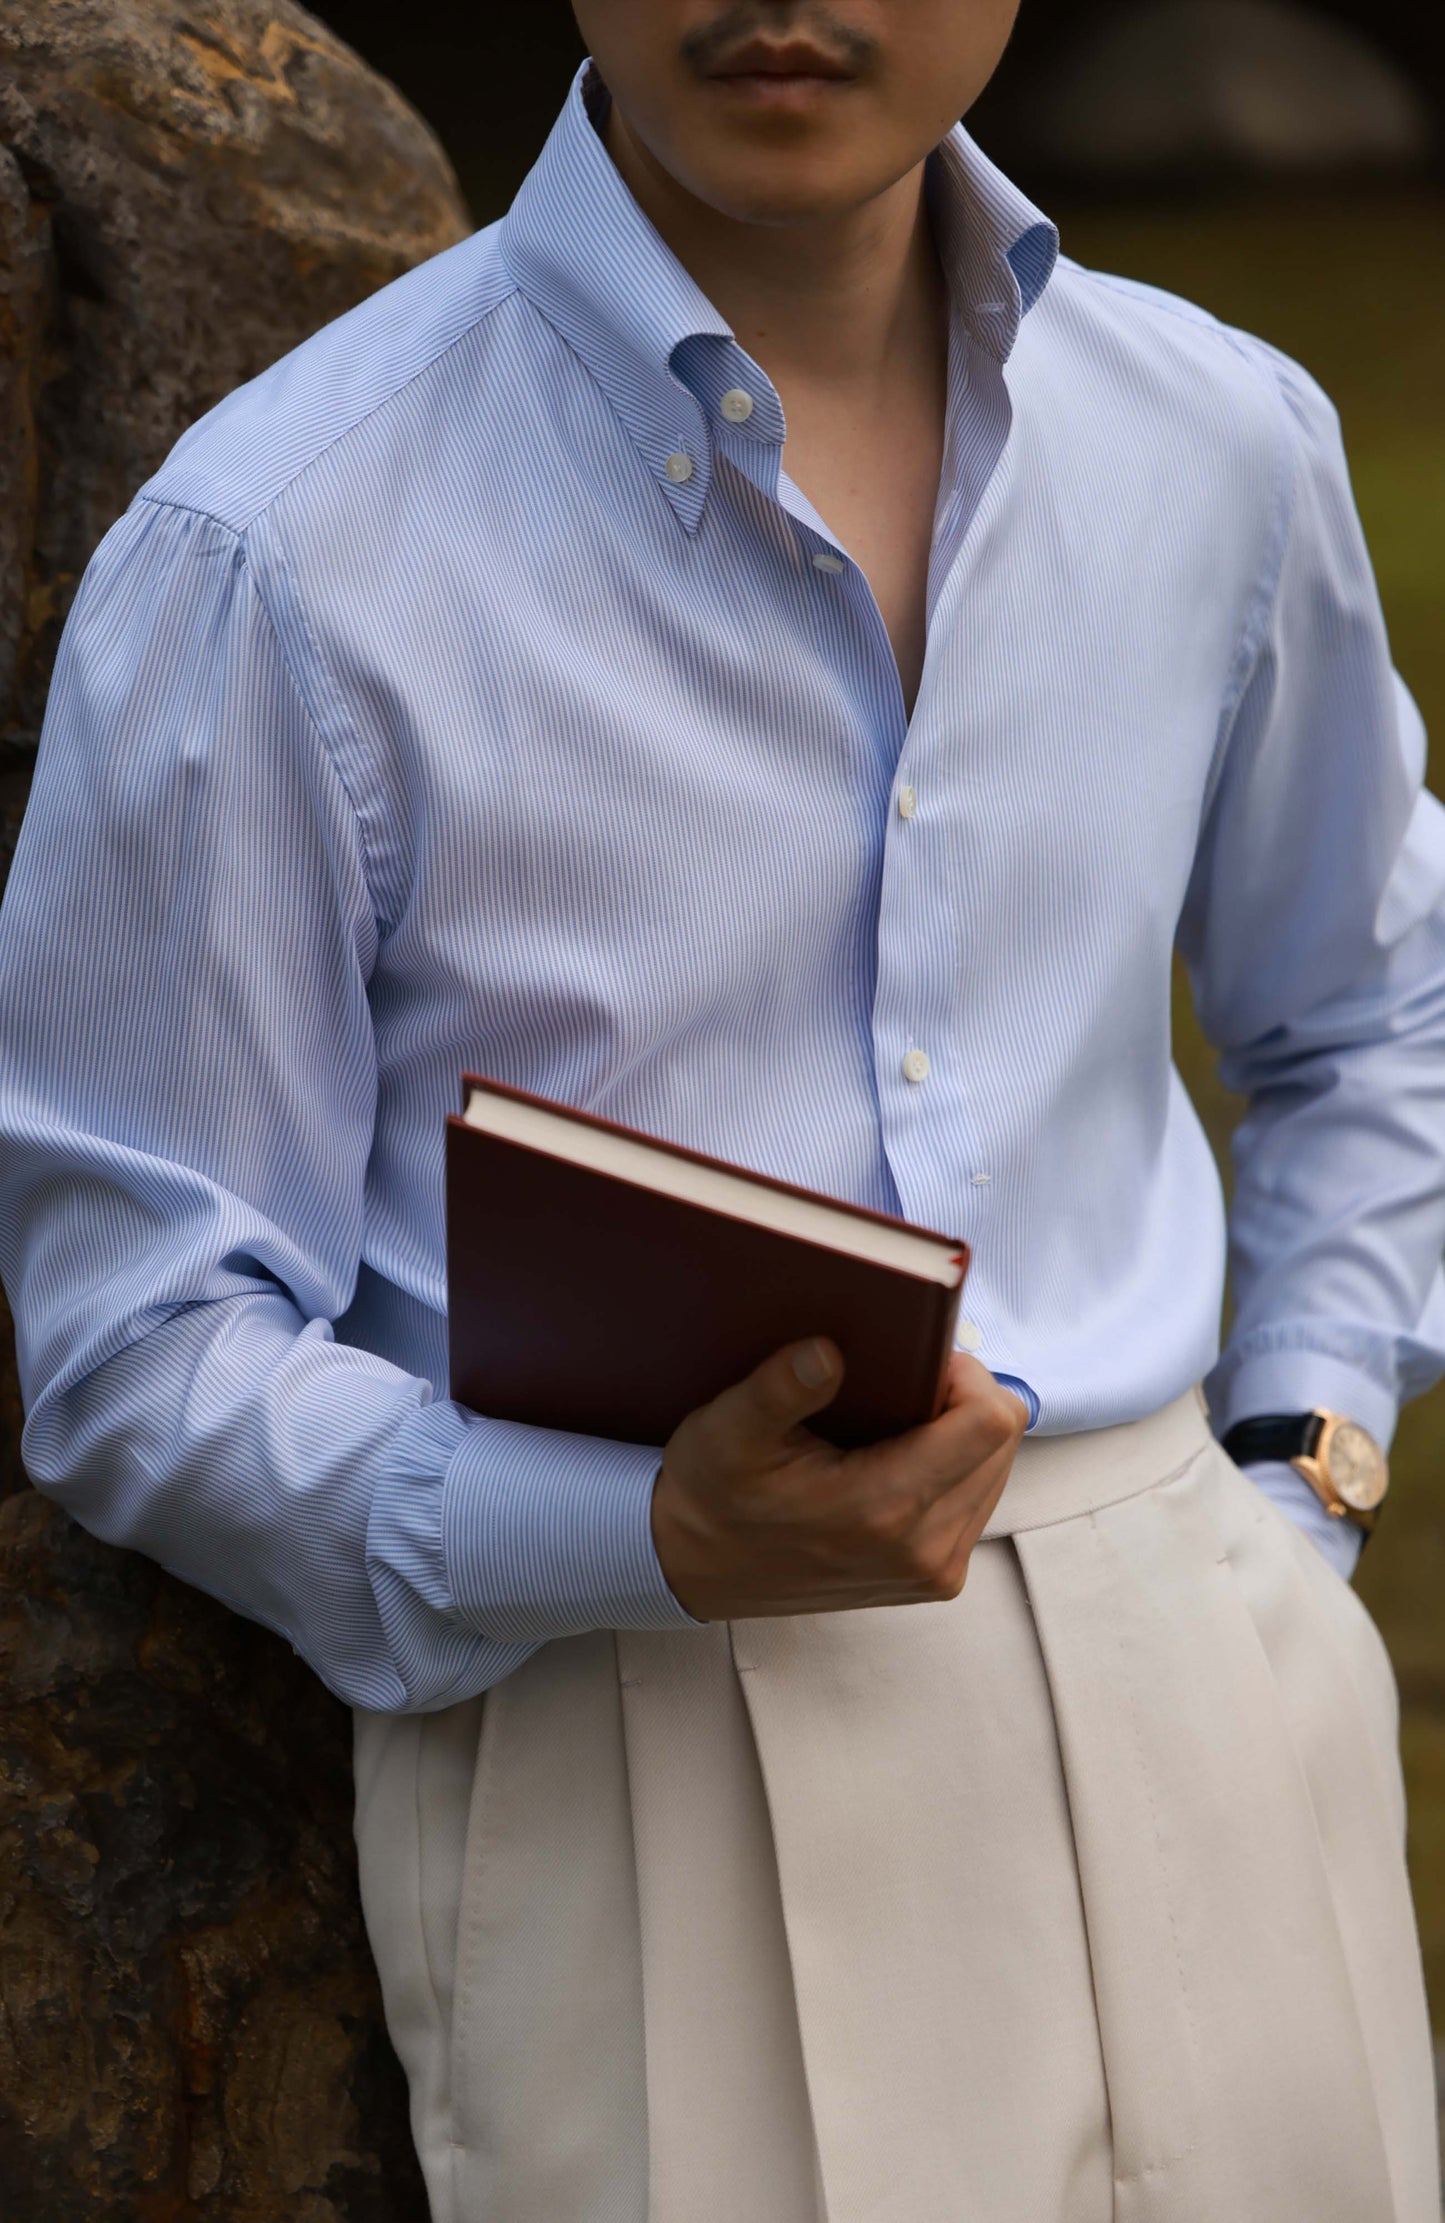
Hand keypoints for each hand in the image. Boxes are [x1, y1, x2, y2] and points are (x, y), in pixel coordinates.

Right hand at [650, 1336, 1026, 1621]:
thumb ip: (778, 1388)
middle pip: (1003, 1441)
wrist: (697, 1568)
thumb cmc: (712, 1494)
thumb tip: (828, 1350)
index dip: (966, 1374)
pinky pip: (978, 1498)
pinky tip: (899, 1453)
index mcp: (882, 1509)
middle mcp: (923, 1550)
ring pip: (997, 1467)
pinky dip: (953, 1464)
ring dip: (961, 1432)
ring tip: (895, 1418)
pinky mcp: (935, 1578)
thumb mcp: (726, 1431)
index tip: (916, 1360)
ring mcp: (934, 1570)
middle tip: (901, 1382)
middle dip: (964, 1397)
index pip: (989, 1422)